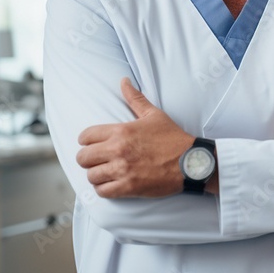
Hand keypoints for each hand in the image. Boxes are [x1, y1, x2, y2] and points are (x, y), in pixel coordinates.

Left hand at [76, 78, 192, 197]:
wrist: (190, 162)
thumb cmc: (172, 138)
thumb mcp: (153, 115)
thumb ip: (135, 98)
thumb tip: (124, 81)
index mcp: (121, 131)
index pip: (86, 136)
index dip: (87, 141)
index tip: (94, 144)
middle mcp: (118, 150)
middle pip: (83, 157)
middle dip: (88, 159)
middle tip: (99, 160)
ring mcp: (122, 170)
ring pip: (91, 176)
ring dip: (96, 175)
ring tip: (105, 173)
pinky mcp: (128, 187)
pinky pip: (102, 191)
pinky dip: (104, 189)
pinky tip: (112, 184)